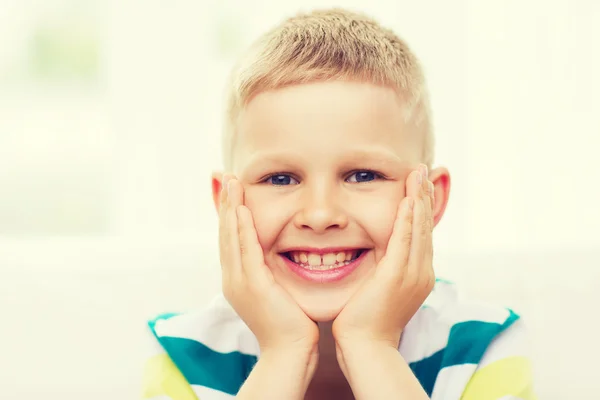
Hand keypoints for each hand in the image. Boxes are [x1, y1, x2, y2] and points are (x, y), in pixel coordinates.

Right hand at [219, 175, 319, 356]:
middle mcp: (232, 277)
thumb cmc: (290, 325)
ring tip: (230, 181)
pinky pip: (245, 249)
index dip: (228, 213)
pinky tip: (242, 208)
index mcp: (237, 279)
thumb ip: (272, 273)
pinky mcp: (252, 284)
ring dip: (230, 207)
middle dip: (224, 203)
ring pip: (231, 236)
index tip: (230, 189)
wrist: (289, 352)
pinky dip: (242, 227)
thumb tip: (278, 256)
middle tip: (223, 176)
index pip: (231, 238)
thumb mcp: (276, 293)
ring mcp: (239, 281)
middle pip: (225, 232)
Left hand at [332, 164, 434, 349]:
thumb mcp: (380, 290)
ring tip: (418, 174)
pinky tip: (408, 198)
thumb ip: (384, 270)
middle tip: (424, 170)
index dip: (422, 208)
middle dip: (424, 196)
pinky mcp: (398, 275)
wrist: (365, 346)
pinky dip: (407, 217)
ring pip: (418, 228)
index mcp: (418, 275)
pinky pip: (404, 239)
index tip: (419, 186)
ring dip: (418, 198)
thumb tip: (378, 258)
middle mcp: (422, 272)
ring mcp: (413, 274)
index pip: (421, 234)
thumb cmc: (366, 321)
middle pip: (425, 226)